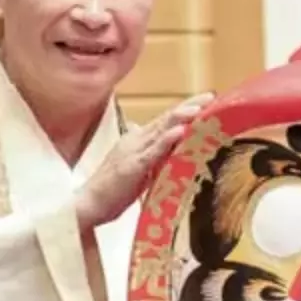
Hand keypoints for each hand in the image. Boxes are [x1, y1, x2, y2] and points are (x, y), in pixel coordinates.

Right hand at [75, 91, 213, 229]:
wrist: (89, 204)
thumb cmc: (114, 188)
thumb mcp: (139, 167)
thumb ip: (153, 154)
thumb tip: (167, 145)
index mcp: (138, 138)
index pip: (166, 119)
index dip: (185, 108)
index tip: (207, 101)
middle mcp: (136, 139)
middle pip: (166, 118)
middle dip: (189, 106)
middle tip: (211, 96)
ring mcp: (134, 151)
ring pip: (160, 130)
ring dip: (181, 118)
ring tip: (200, 108)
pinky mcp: (132, 166)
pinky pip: (152, 152)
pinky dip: (167, 140)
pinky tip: (180, 131)